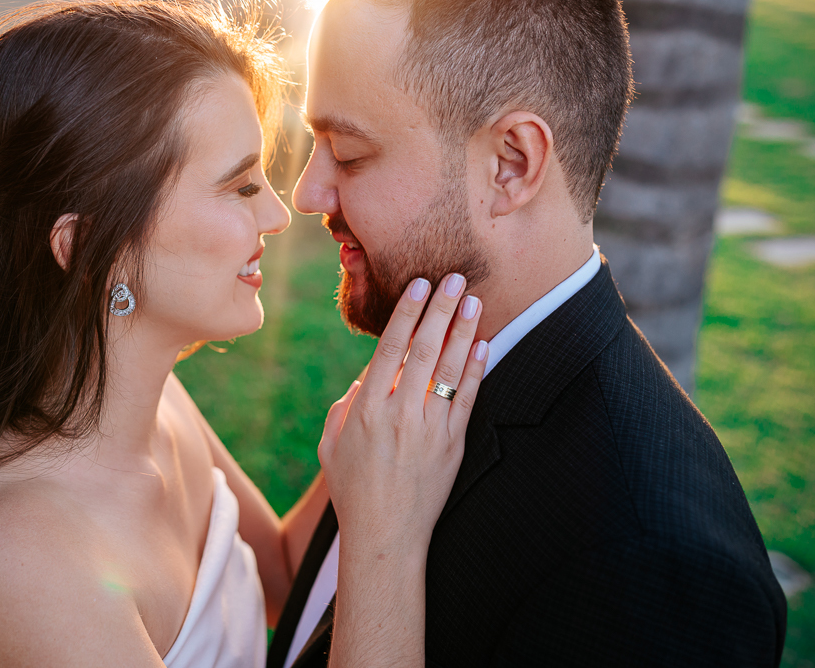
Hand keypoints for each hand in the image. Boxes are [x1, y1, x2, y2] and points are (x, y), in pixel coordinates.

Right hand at [319, 273, 487, 561]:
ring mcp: (430, 429)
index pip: (390, 349)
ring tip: (472, 301)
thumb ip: (345, 406)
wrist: (385, 535)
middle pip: (425, 350)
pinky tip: (482, 345)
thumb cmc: (352, 489)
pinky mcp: (453, 445)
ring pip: (450, 369)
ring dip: (462, 331)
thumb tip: (366, 378)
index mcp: (367, 409)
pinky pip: (468, 399)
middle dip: (439, 310)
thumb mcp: (332, 443)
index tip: (418, 285)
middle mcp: (400, 414)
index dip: (406, 314)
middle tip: (453, 278)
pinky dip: (476, 370)